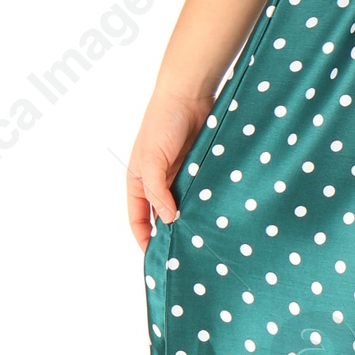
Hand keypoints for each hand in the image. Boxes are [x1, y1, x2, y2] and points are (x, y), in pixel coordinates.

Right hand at [126, 87, 212, 247]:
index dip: (144, 239)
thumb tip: (167, 219)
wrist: (190, 95)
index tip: (155, 260)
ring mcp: (180, 176)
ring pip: (184, 207)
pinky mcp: (199, 170)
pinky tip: (216, 218)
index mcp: (139, 181)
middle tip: (184, 255)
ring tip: (203, 242)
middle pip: (162, 217)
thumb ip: (157, 190)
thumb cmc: (162, 123)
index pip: (138, 219)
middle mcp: (159, 182)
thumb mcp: (152, 158)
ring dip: (191, 221)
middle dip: (171, 234)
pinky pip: (201, 193)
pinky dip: (206, 206)